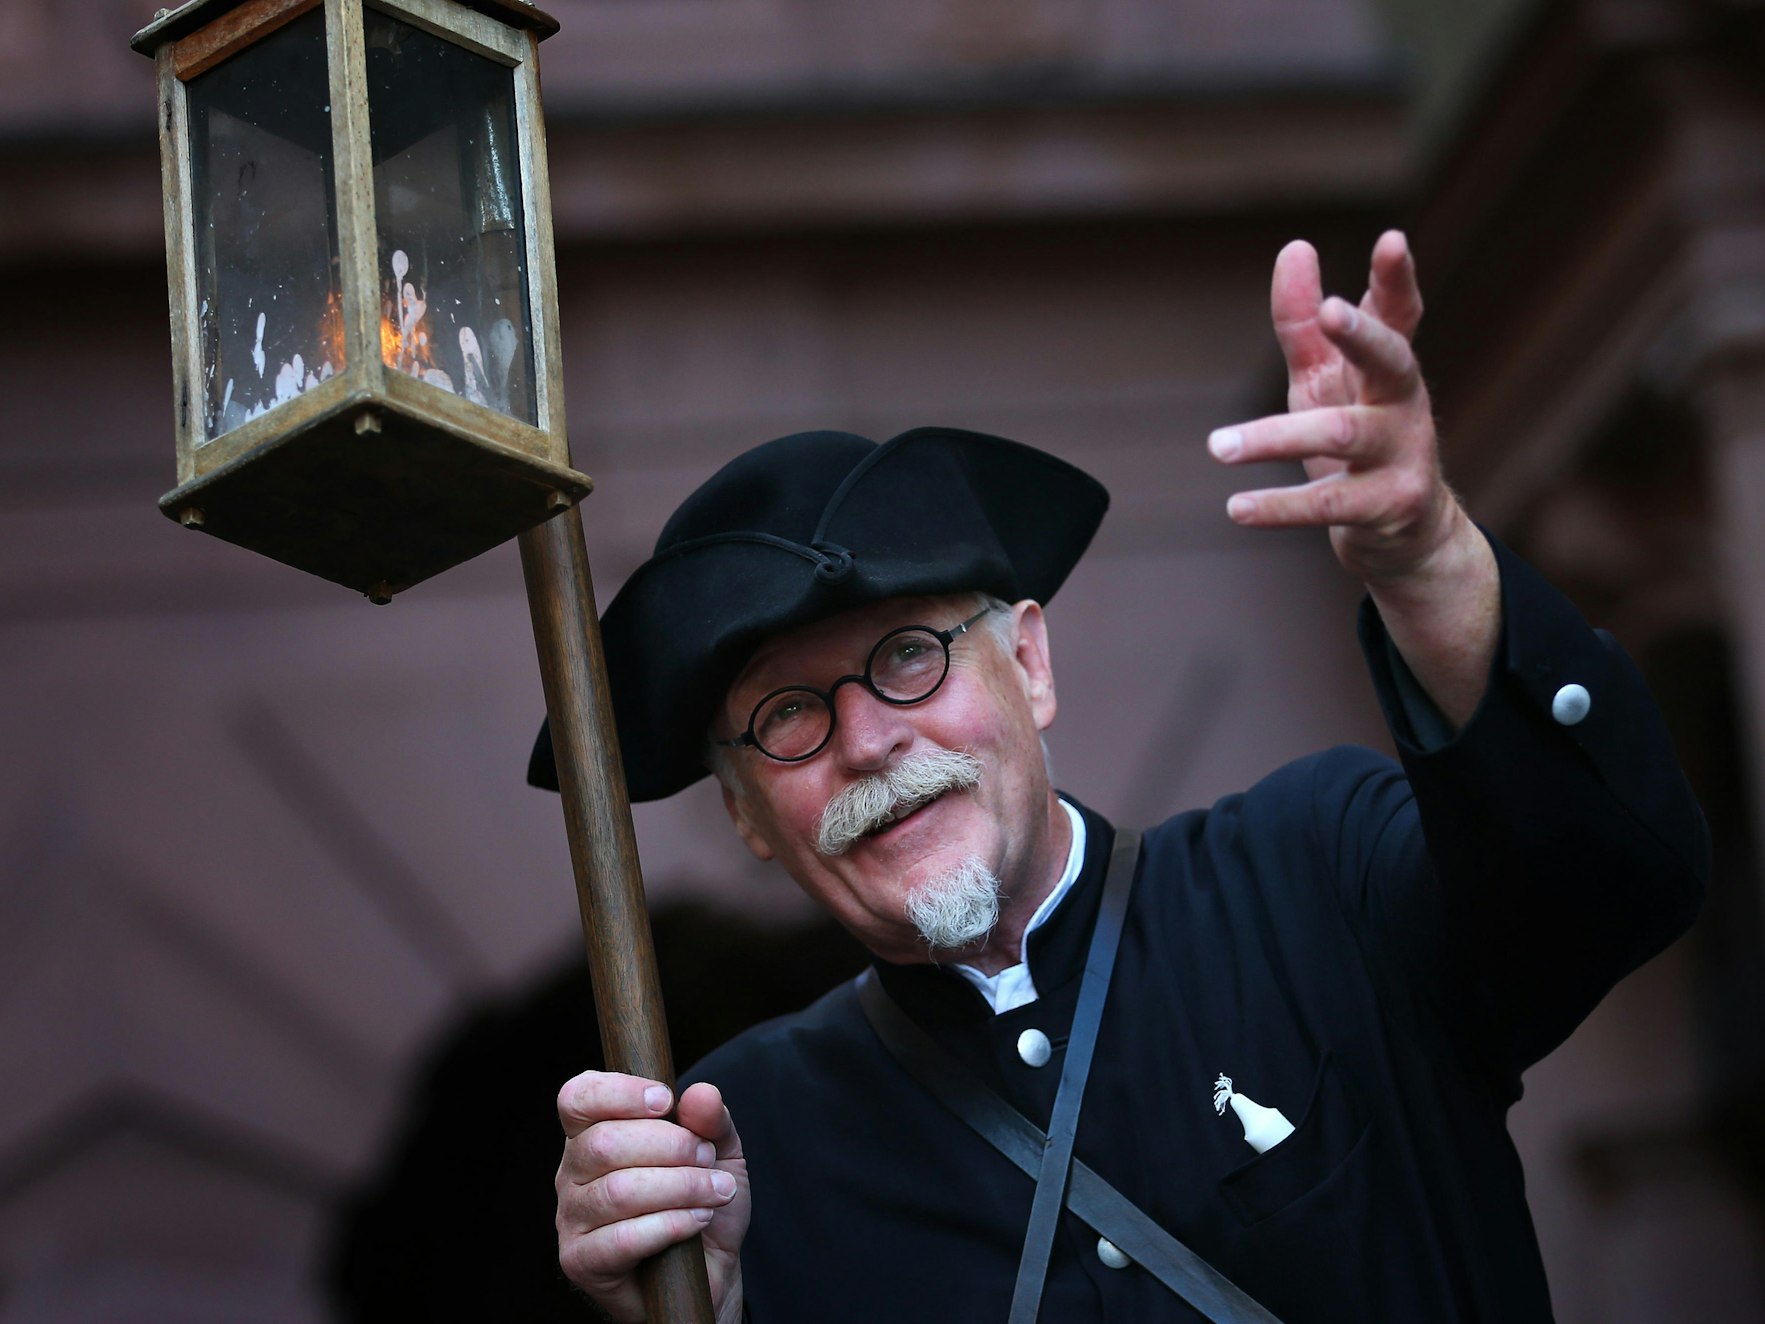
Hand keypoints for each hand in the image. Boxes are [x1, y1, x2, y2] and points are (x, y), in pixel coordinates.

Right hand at [556, 1071, 749, 1323]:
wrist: (709, 1271)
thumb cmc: (702, 1201)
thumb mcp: (720, 1150)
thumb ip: (712, 1119)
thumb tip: (700, 1094)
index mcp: (593, 1133)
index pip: (578, 1098)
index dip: (618, 1093)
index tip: (666, 1100)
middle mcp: (572, 1172)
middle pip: (605, 1142)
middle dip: (670, 1146)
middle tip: (708, 1157)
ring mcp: (571, 1218)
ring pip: (618, 1190)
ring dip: (681, 1186)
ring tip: (715, 1191)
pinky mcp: (580, 1261)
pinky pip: (622, 1238)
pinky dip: (671, 1225)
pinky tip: (698, 1220)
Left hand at [1208, 230, 1463, 585]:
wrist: (1405, 534)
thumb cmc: (1358, 441)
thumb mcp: (1326, 379)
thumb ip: (1304, 323)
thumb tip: (1295, 247)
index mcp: (1388, 366)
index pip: (1398, 313)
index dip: (1396, 278)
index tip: (1391, 239)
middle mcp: (1404, 403)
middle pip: (1391, 360)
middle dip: (1362, 335)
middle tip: (1330, 312)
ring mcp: (1403, 455)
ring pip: (1341, 434)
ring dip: (1275, 438)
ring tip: (1217, 446)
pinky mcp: (1389, 506)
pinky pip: (1327, 505)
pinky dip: (1277, 507)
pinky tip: (1236, 506)